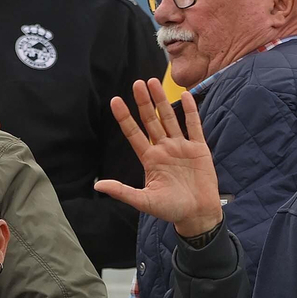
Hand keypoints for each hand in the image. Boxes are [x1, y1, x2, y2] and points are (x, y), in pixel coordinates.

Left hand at [94, 79, 222, 238]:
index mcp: (150, 159)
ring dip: (162, 101)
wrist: (197, 215)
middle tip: (137, 84)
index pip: (134, 133)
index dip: (125, 118)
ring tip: (154, 82)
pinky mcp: (199, 148)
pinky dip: (190, 111)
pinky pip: (193, 125)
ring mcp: (181, 147)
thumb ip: (122, 191)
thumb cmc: (170, 209)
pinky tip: (184, 95)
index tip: (115, 101)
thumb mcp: (143, 201)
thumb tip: (98, 186)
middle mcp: (164, 149)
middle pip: (151, 120)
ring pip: (170, 118)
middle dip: (144, 102)